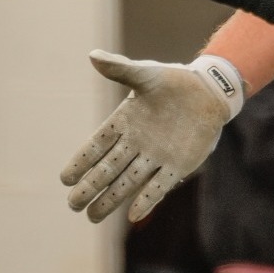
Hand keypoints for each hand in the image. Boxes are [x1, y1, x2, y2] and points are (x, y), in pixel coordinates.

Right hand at [60, 51, 243, 223]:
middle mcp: (136, 144)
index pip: (97, 145)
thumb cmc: (173, 81)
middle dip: (91, 187)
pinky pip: (159, 186)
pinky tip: (133, 215)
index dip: (81, 162)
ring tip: (92, 216)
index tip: (65, 178)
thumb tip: (93, 55)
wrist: (208, 92)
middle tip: (73, 204)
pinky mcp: (178, 166)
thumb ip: (120, 69)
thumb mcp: (146, 74)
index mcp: (124, 122)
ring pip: (128, 182)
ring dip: (111, 199)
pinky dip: (147, 200)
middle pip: (108, 170)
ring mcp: (156, 157)